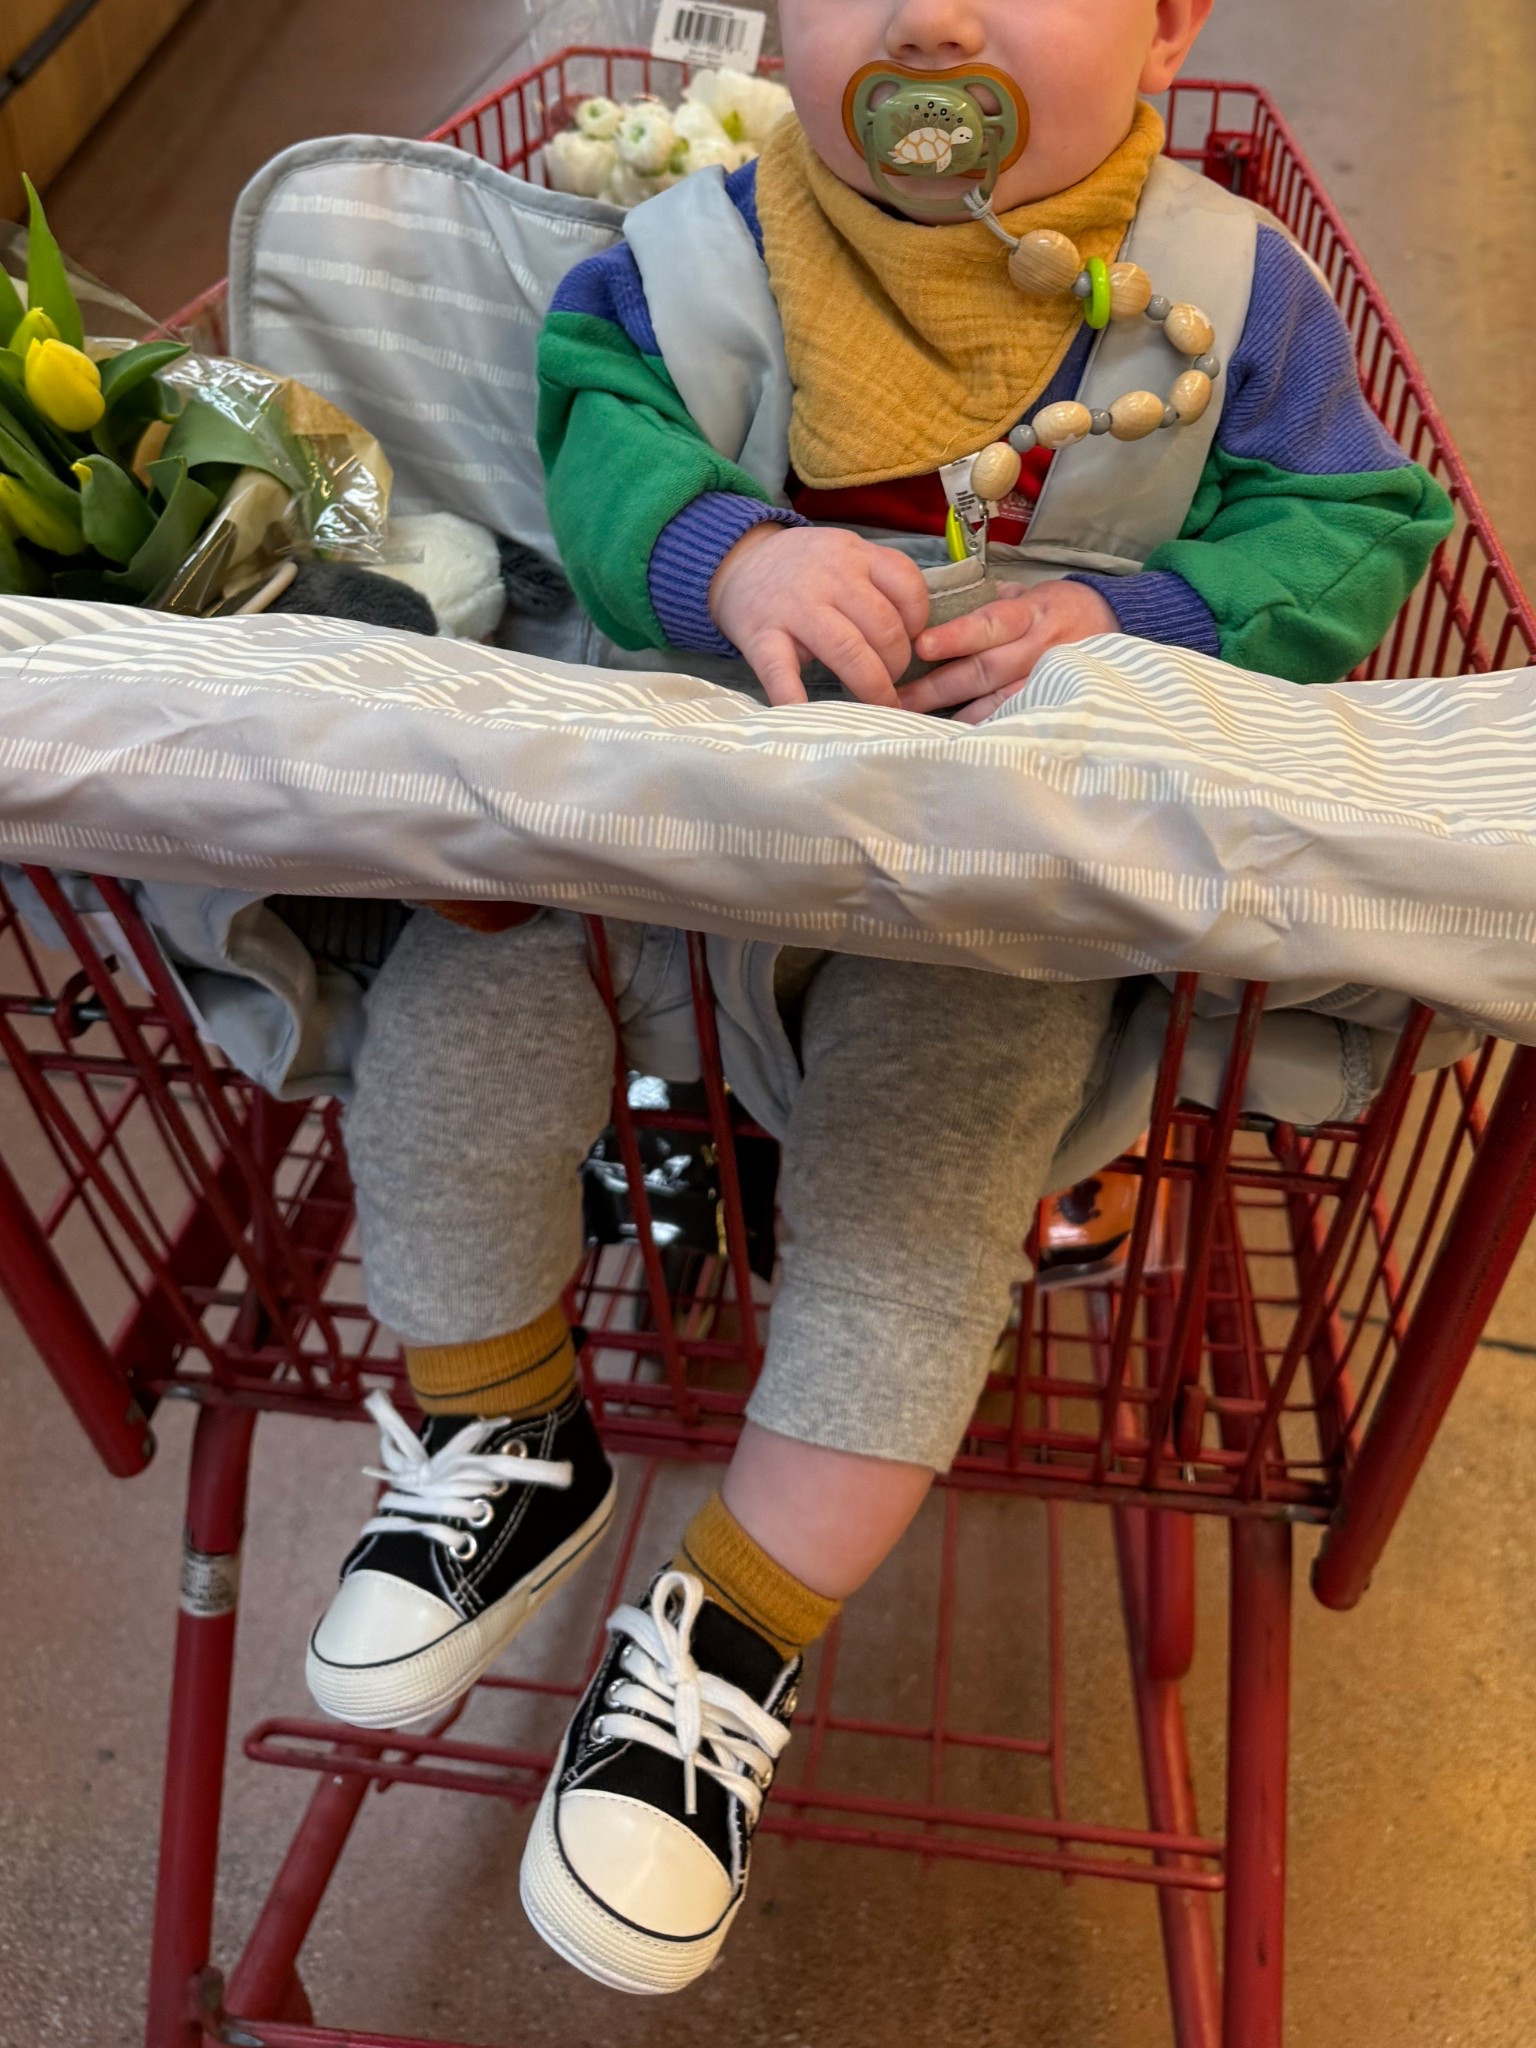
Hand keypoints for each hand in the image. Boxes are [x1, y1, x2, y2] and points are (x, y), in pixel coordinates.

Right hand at [709, 523, 930, 707]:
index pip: (907, 587)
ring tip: (877, 705)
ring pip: (848, 650)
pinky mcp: (762, 636)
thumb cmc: (802, 569)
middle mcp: (829, 577)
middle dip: (897, 664)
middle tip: (893, 682)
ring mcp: (794, 607)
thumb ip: (878, 582)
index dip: (918, 622)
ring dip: (870, 686)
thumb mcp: (845, 554)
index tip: (912, 642)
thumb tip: (916, 637)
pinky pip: (782, 673)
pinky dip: (796, 699)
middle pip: (883, 627)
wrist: (736, 562)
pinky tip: (811, 719)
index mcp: (855, 555)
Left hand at [898, 579, 1117, 724]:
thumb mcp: (1031, 593)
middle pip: (983, 671)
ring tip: (916, 726)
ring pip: (997, 705)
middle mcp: (1039, 650)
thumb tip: (940, 610)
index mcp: (1030, 614)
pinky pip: (1015, 722)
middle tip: (898, 700)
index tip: (922, 646)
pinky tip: (956, 744)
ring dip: (955, 718)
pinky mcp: (1054, 707)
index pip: (990, 624)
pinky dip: (986, 733)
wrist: (1116, 625)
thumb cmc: (1061, 608)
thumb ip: (990, 604)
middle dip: (938, 688)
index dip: (956, 637)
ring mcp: (1048, 683)